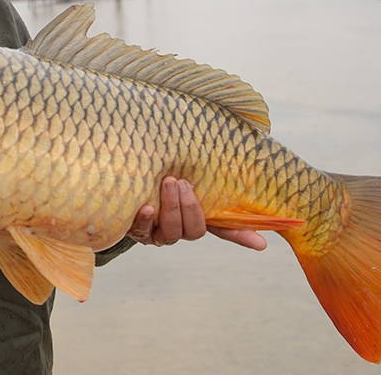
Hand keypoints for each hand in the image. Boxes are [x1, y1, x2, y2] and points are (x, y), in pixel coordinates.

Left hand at [128, 176, 266, 250]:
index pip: (226, 229)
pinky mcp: (137, 232)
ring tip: (168, 182)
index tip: (261, 243)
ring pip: (172, 233)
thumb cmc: (155, 170)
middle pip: (195, 230)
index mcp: (198, 215)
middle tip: (183, 181)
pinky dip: (146, 220)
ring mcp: (159, 233)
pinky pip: (143, 232)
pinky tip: (147, 207)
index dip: (243, 236)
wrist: (119, 178)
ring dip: (172, 208)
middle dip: (190, 207)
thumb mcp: (181, 168)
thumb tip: (238, 137)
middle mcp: (181, 228)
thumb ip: (202, 164)